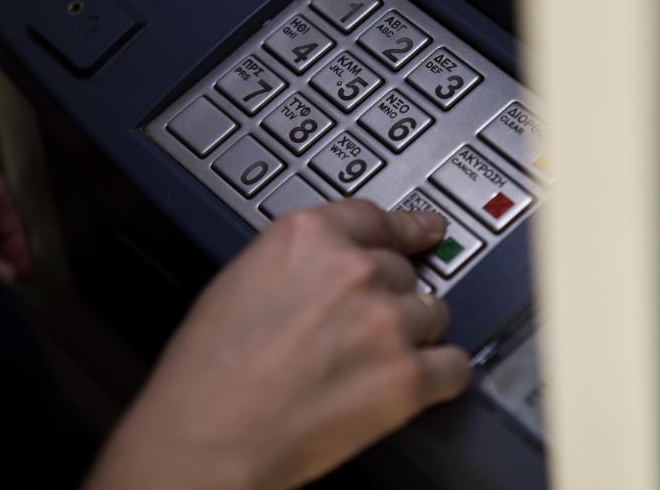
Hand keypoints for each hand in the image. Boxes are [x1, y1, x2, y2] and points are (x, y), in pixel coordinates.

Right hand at [86, 200, 470, 489]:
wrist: (205, 440)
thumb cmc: (208, 373)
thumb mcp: (244, 278)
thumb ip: (302, 259)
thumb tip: (337, 264)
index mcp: (309, 236)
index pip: (379, 219)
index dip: (408, 229)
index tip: (424, 231)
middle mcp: (353, 271)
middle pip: (404, 271)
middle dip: (387, 299)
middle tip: (359, 330)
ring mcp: (385, 322)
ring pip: (432, 314)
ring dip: (411, 336)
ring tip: (370, 363)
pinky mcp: (406, 377)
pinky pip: (453, 365)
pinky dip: (441, 375)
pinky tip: (418, 382)